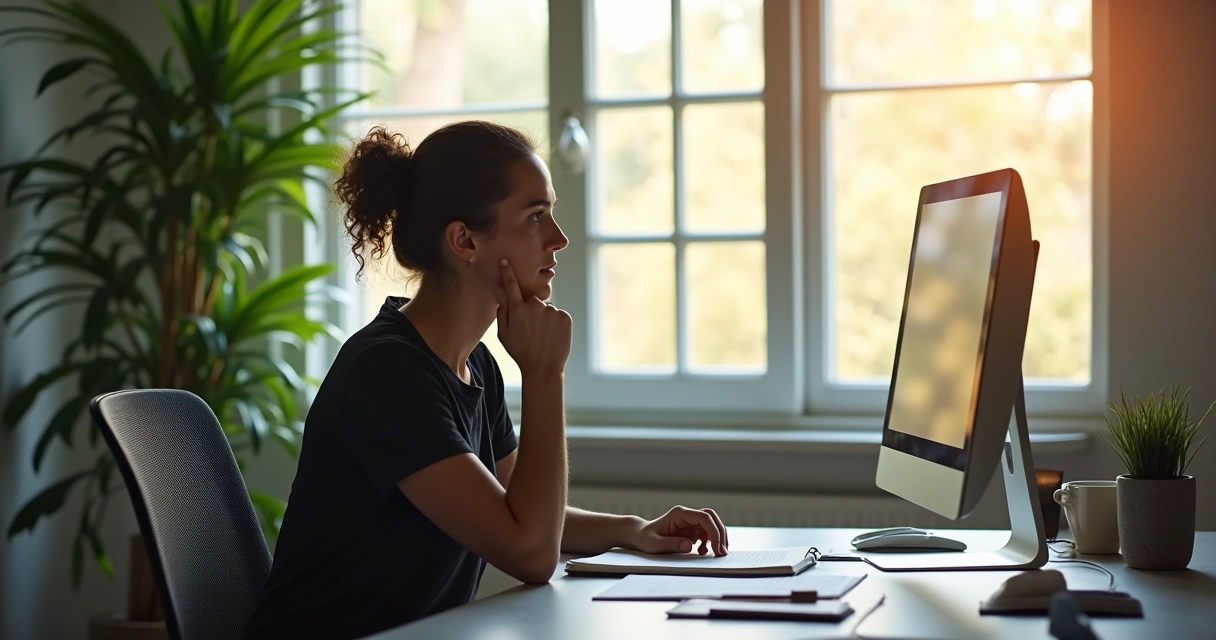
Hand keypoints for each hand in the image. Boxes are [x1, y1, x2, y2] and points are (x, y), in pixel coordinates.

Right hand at [495, 258, 571, 376]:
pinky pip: (558, 314)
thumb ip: (501, 314)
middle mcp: (535, 306)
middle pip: (533, 300)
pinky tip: (552, 336)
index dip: (508, 272)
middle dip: (532, 310)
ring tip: (543, 336)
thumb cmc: (520, 353)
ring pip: (546, 309)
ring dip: (545, 318)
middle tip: (531, 330)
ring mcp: (551, 311)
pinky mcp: (564, 316)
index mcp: (517, 310)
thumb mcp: (503, 336)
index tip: (505, 260)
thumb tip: (502, 298)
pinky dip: (556, 323)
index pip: (511, 285)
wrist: (543, 368)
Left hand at [626, 506, 728, 555]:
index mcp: (679, 514)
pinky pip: (707, 533)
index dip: (714, 532)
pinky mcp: (692, 530)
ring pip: (712, 525)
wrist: (640, 536)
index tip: (716, 548)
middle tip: (722, 552)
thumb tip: (690, 546)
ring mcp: (690, 522)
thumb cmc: (645, 538)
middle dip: (720, 534)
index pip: (704, 517)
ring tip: (716, 554)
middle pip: (712, 518)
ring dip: (718, 538)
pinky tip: (702, 552)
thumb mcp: (654, 544)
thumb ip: (670, 544)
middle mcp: (687, 515)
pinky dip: (710, 542)